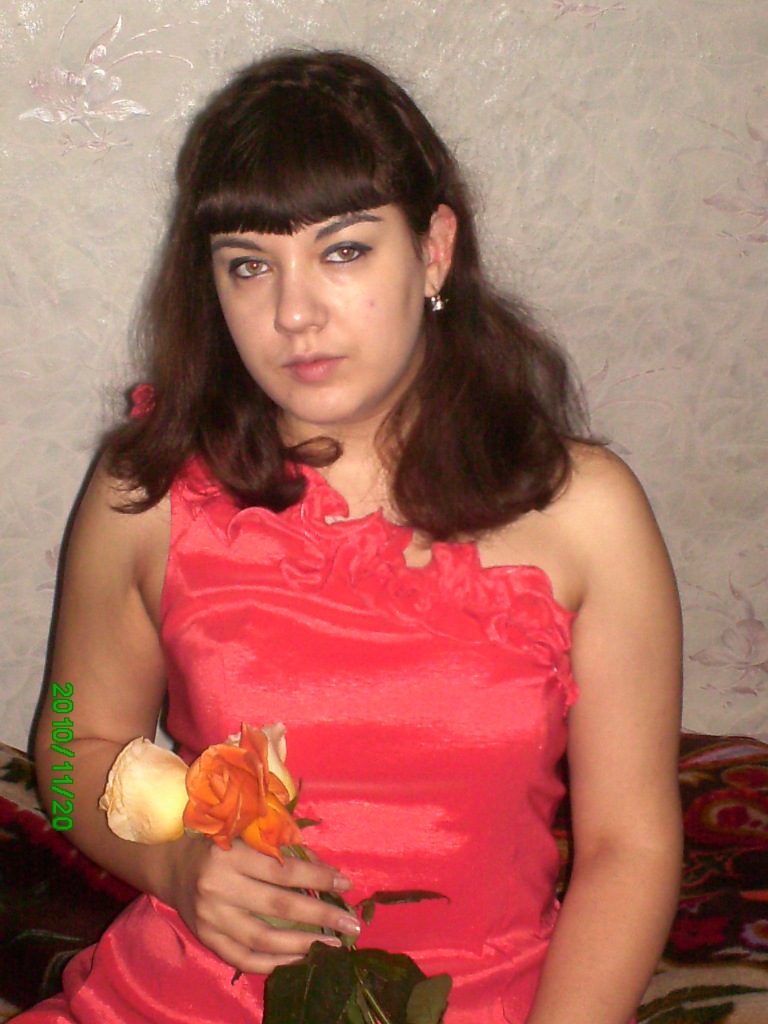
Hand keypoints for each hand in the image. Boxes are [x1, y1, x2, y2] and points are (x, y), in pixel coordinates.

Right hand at [170, 834, 359, 974]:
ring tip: (331, 946)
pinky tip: (299, 959)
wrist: (172, 863)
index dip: (319, 878)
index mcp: (231, 854)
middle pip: (279, 907)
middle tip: (351, 924)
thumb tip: (326, 873)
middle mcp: (218, 887)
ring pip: (263, 939)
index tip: (346, 884)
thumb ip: (285, 850)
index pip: (284, 870)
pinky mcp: (206, 939)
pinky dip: (274, 963)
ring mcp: (210, 917)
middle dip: (320, 916)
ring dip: (302, 946)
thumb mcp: (248, 835)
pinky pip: (243, 959)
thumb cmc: (220, 843)